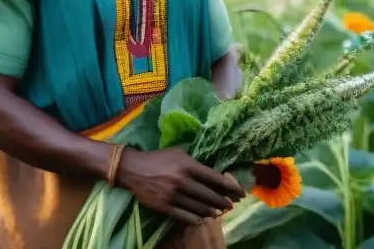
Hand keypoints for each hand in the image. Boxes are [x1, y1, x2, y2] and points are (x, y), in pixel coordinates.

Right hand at [115, 148, 245, 225]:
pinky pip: (185, 216)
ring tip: (219, 212)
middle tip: (232, 205)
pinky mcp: (164, 206)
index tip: (240, 192)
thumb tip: (214, 173)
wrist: (133, 169)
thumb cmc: (159, 158)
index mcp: (187, 165)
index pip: (214, 178)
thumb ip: (195, 163)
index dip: (230, 186)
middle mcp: (182, 180)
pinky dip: (196, 219)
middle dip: (224, 201)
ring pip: (199, 207)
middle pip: (209, 195)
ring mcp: (173, 195)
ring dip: (212, 211)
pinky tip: (202, 219)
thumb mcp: (179, 153)